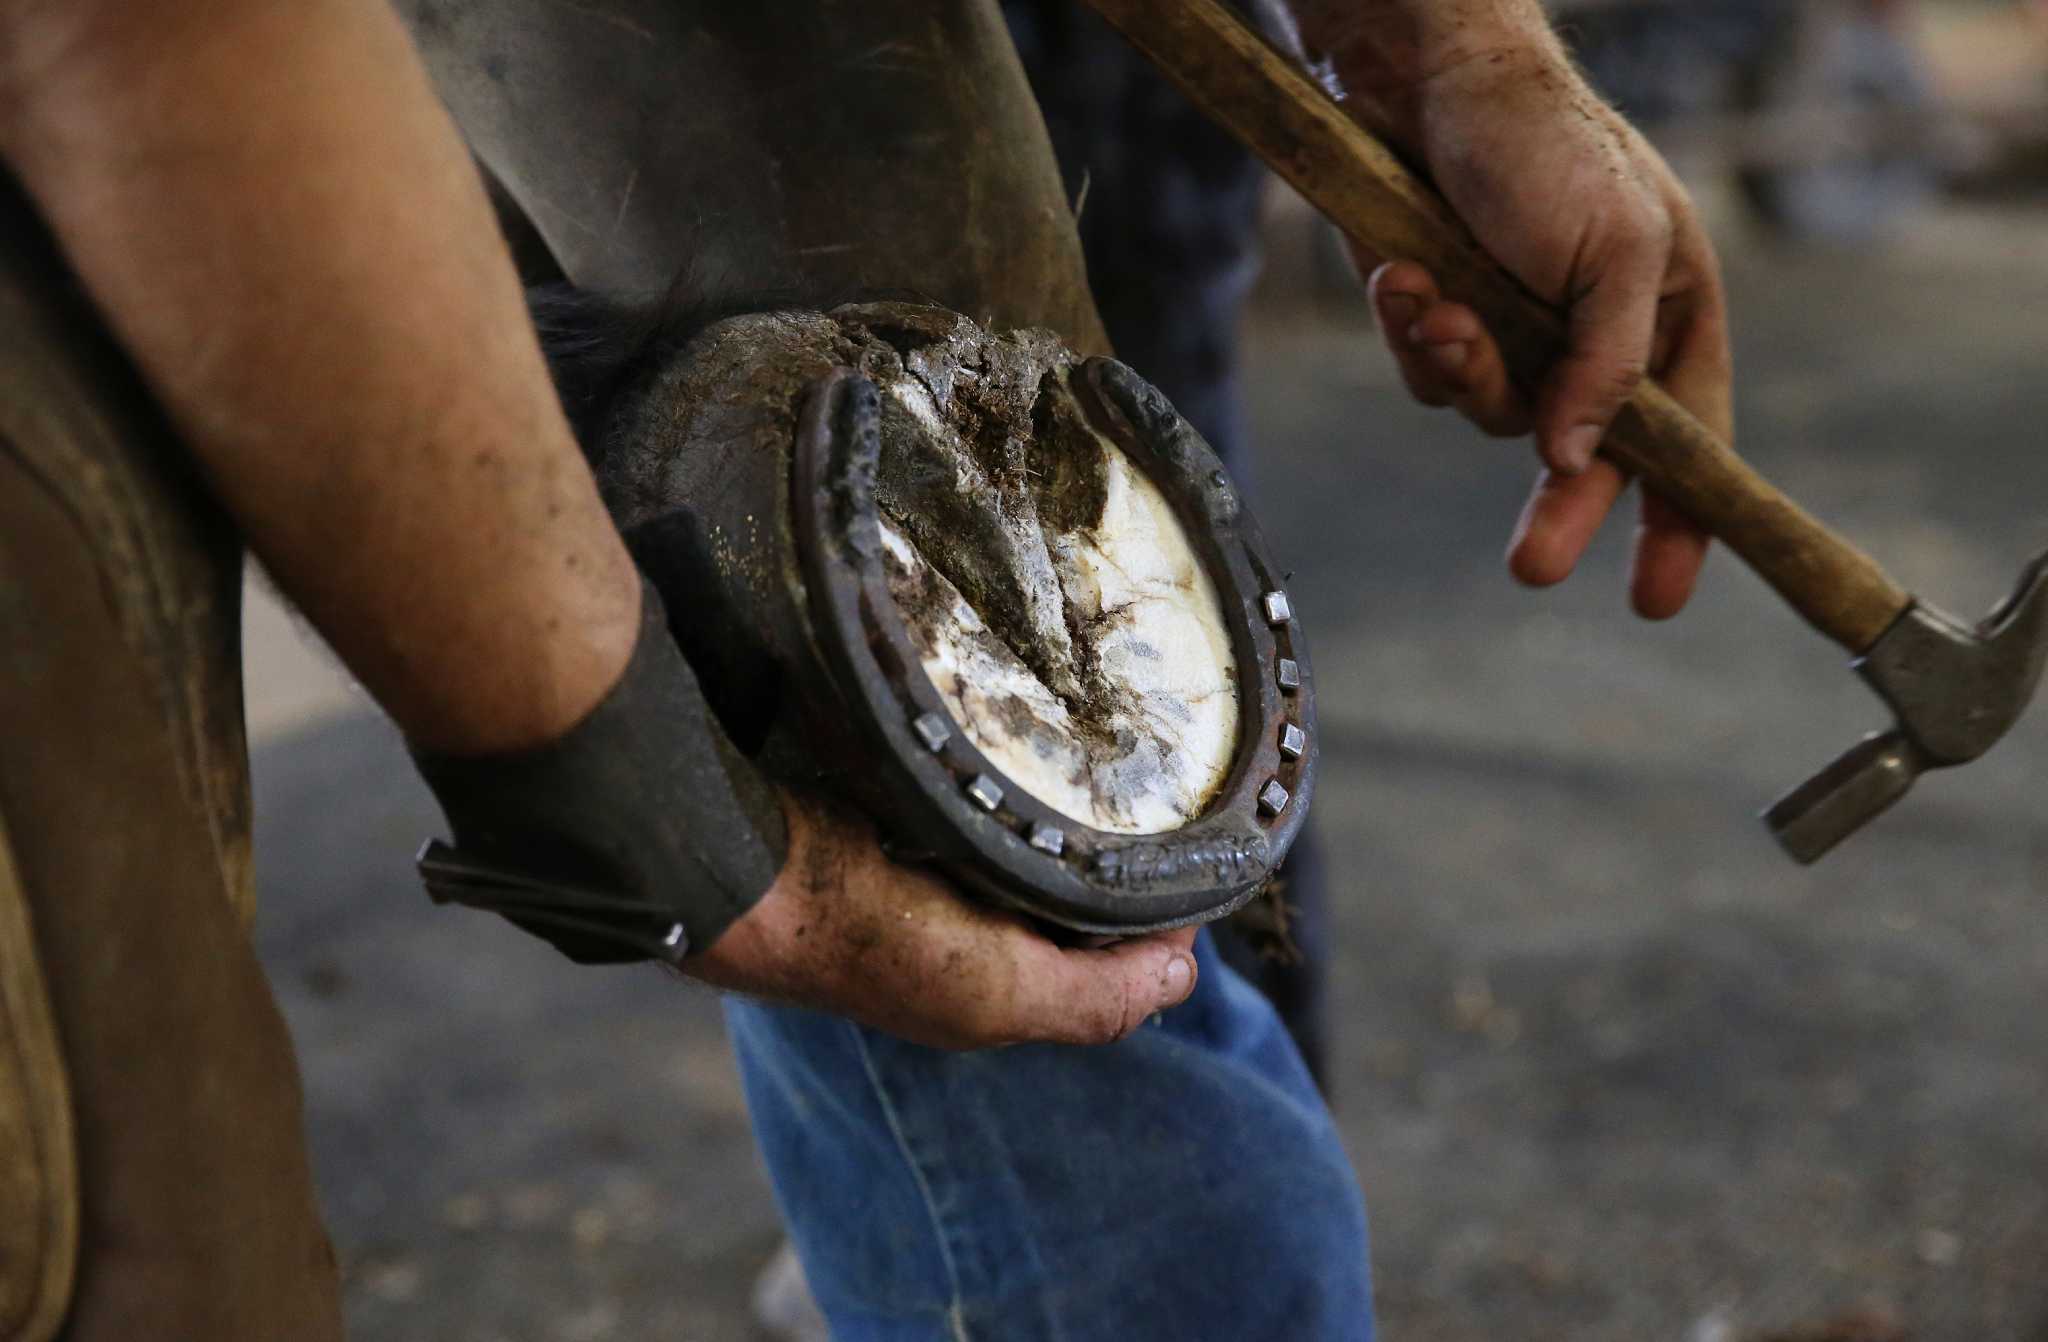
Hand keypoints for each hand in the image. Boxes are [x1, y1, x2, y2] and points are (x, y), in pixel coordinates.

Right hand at [687, 793, 1199, 1049]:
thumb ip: (1094, 998)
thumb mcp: (998, 992)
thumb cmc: (866, 936)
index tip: (1195, 846)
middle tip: (1158, 785)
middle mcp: (977, 931)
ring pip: (1041, 837)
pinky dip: (1015, 772)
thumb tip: (1185, 973)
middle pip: (1084, 894)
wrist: (754, 864)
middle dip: (1122, 852)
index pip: (1117, 960)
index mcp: (1002, 986)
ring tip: (1107, 753)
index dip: (1163, 914)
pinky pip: (988, 792)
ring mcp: (943, 867)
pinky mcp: (913, 809)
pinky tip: (1031, 739)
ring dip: (1071, 803)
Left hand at [1354, 48, 1732, 618]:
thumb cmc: (1543, 145)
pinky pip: (1429, 374)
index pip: (1690, 442)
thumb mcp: (1615, 247)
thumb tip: (1582, 462)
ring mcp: (1515, 330)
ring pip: (1489, 416)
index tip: (1660, 596)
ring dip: (1461, 369)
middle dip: (1557, 509)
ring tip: (1437, 300)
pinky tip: (1400, 276)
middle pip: (1584, 460)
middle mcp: (1593, 333)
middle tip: (1531, 565)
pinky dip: (1412, 335)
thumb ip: (1609, 362)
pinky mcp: (1443, 316)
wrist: (1420, 82)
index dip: (1681, 522)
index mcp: (1668, 313)